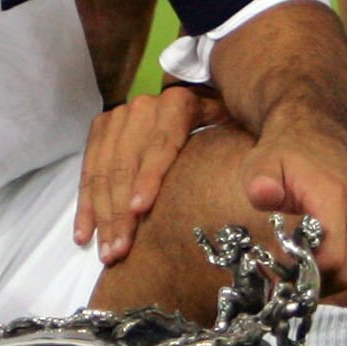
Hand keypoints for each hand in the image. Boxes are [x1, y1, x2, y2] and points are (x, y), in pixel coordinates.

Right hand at [75, 85, 227, 264]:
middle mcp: (144, 107)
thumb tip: (262, 188)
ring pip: (103, 171)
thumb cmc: (222, 123)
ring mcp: (120, 116)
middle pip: (126, 163)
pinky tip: (84, 234)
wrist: (198, 94)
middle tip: (120, 250)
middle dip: (120, 211)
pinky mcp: (102, 127)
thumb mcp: (235, 125)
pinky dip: (86, 205)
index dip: (148, 177)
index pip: (161, 144)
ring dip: (102, 215)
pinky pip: (88, 169)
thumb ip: (244, 146)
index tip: (139, 209)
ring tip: (107, 251)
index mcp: (178, 104)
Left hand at [242, 107, 346, 300]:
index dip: (308, 277)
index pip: (333, 261)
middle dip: (323, 283)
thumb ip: (260, 182)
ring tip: (319, 268)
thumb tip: (263, 195)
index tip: (288, 275)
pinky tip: (339, 260)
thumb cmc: (285, 154)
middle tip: (300, 276)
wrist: (316, 130)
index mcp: (337, 197)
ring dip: (343, 281)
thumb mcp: (261, 164)